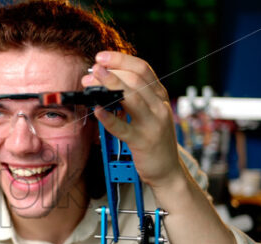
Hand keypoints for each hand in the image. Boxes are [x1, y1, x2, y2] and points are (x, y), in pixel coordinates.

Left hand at [82, 51, 184, 188]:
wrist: (168, 170)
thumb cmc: (153, 140)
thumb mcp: (149, 113)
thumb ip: (134, 97)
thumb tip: (105, 81)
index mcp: (159, 97)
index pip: (143, 69)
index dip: (121, 60)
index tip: (102, 57)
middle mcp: (158, 107)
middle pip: (137, 80)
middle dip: (112, 71)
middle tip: (92, 70)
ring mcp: (152, 124)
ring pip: (132, 98)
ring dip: (110, 85)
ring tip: (92, 80)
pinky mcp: (142, 142)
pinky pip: (123, 128)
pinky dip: (109, 118)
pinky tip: (97, 110)